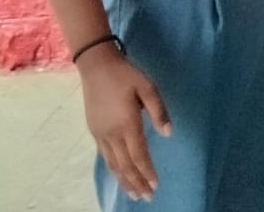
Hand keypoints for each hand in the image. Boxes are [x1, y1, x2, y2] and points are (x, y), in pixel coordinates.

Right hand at [78, 45, 170, 201]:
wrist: (96, 66)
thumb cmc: (126, 75)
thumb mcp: (148, 87)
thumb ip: (159, 111)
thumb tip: (169, 133)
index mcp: (127, 123)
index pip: (139, 154)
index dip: (147, 171)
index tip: (155, 185)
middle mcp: (112, 133)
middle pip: (125, 164)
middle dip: (136, 182)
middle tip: (147, 197)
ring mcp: (100, 133)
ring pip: (113, 164)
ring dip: (124, 180)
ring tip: (134, 194)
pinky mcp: (94, 131)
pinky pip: (105, 156)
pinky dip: (114, 169)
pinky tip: (119, 174)